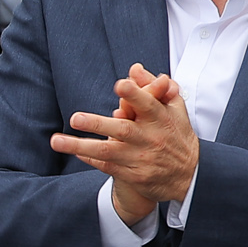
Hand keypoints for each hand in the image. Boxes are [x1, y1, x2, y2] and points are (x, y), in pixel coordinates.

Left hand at [54, 62, 197, 219]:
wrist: (190, 176)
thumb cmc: (177, 136)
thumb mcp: (174, 110)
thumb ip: (154, 87)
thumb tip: (135, 69)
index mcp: (162, 119)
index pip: (149, 104)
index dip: (136, 94)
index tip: (122, 84)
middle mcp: (151, 139)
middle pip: (123, 130)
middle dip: (98, 124)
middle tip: (76, 118)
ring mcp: (141, 159)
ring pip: (108, 151)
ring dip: (81, 146)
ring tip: (57, 141)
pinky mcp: (134, 175)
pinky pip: (107, 165)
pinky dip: (90, 159)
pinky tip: (75, 151)